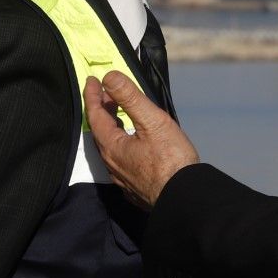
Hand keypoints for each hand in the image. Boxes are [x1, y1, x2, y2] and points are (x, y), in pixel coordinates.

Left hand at [84, 71, 198, 207]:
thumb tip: (110, 78)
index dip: (93, 95)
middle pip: (100, 132)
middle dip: (101, 110)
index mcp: (112, 146)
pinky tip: (134, 145)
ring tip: (119, 116)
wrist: (185, 199)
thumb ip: (130, 98)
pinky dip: (122, 144)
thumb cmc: (171, 160)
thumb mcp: (152, 122)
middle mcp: (112, 164)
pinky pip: (121, 161)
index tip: (93, 80)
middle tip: (108, 94)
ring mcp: (122, 179)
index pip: (94, 115)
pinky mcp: (135, 189)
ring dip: (111, 128)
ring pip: (110, 148)